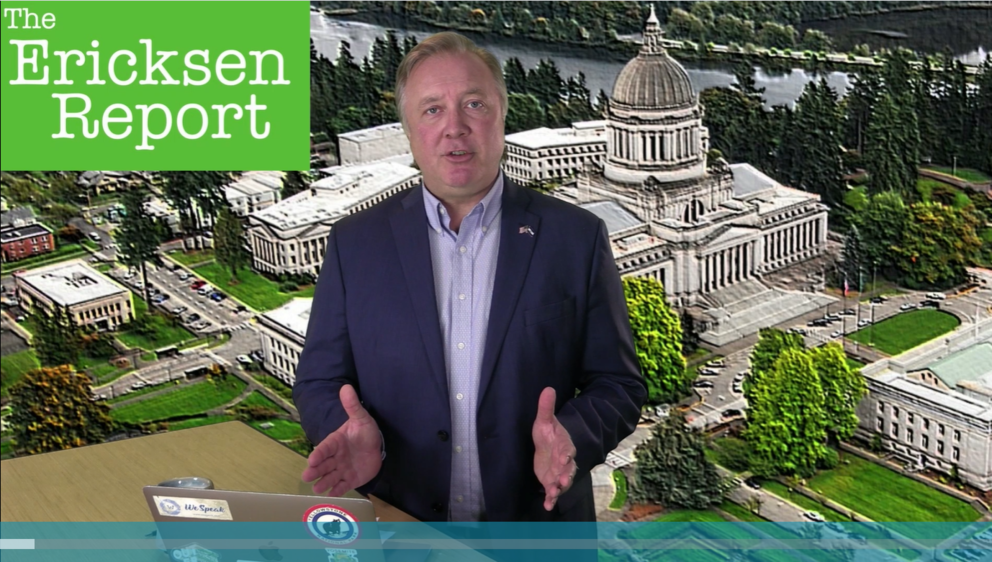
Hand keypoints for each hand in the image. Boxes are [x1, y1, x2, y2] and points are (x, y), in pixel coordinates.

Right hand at [302, 384, 382, 497]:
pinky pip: (343, 485)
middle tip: (306, 477)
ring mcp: (342, 469)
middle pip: (324, 464)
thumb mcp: (361, 418)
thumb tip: (346, 387)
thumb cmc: (365, 432)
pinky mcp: (350, 479)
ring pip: (330, 476)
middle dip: (315, 470)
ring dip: (323, 482)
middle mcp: (336, 457)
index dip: (319, 454)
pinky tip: (333, 494)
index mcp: (335, 442)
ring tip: (317, 488)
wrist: (377, 446)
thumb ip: (352, 406)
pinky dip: (338, 490)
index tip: (312, 459)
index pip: (325, 448)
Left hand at [532, 387, 576, 510]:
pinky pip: (553, 491)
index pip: (568, 450)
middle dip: (566, 475)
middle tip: (562, 481)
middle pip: (568, 469)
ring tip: (553, 494)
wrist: (548, 446)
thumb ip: (546, 407)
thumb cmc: (548, 433)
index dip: (567, 454)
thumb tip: (548, 388)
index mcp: (564, 445)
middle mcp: (564, 461)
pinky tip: (547, 506)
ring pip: (562, 482)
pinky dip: (551, 499)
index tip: (565, 458)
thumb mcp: (544, 420)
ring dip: (558, 488)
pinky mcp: (551, 481)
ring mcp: (559, 473)